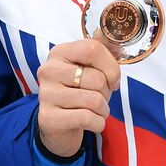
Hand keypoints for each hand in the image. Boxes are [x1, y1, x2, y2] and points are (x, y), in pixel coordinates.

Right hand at [36, 39, 120, 157]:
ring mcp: (46, 94)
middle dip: (107, 93)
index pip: (93, 49)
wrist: (57, 125)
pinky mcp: (48, 118)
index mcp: (59, 53)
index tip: (112, 80)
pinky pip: (87, 118)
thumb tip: (119, 41)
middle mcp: (48, 70)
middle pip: (97, 79)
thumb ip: (100, 52)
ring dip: (103, 110)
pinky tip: (90, 122)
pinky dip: (97, 124)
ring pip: (94, 100)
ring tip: (94, 111)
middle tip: (97, 98)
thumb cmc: (77, 93)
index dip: (111, 67)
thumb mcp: (87, 68)